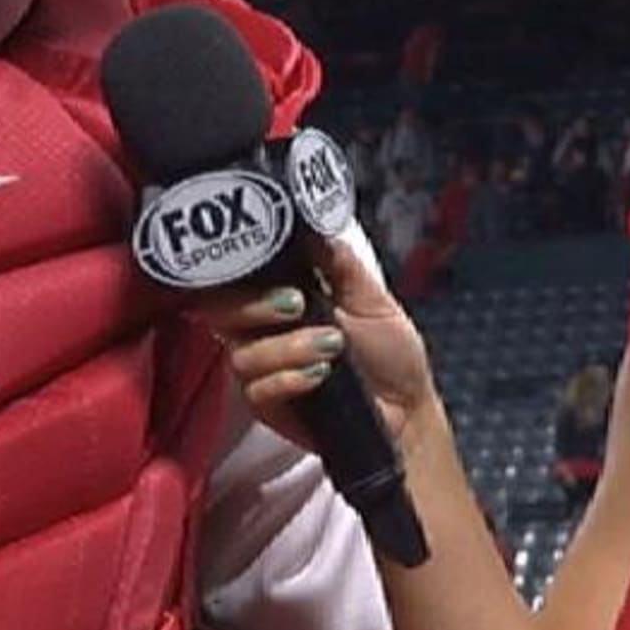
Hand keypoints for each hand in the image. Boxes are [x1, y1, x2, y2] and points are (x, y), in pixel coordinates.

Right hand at [194, 234, 444, 459]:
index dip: (238, 268)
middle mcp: (264, 330)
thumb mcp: (371, 297)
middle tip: (296, 304)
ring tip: (331, 346)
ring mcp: (263, 369)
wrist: (407, 409)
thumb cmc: (390, 352)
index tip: (270, 265)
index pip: (237, 277)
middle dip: (255, 306)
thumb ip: (338, 262)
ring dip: (287, 348)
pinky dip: (288, 379)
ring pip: (242, 354)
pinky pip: (256, 390)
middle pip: (222, 312)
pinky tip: (320, 374)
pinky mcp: (267, 406)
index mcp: (281, 297)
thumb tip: (310, 220)